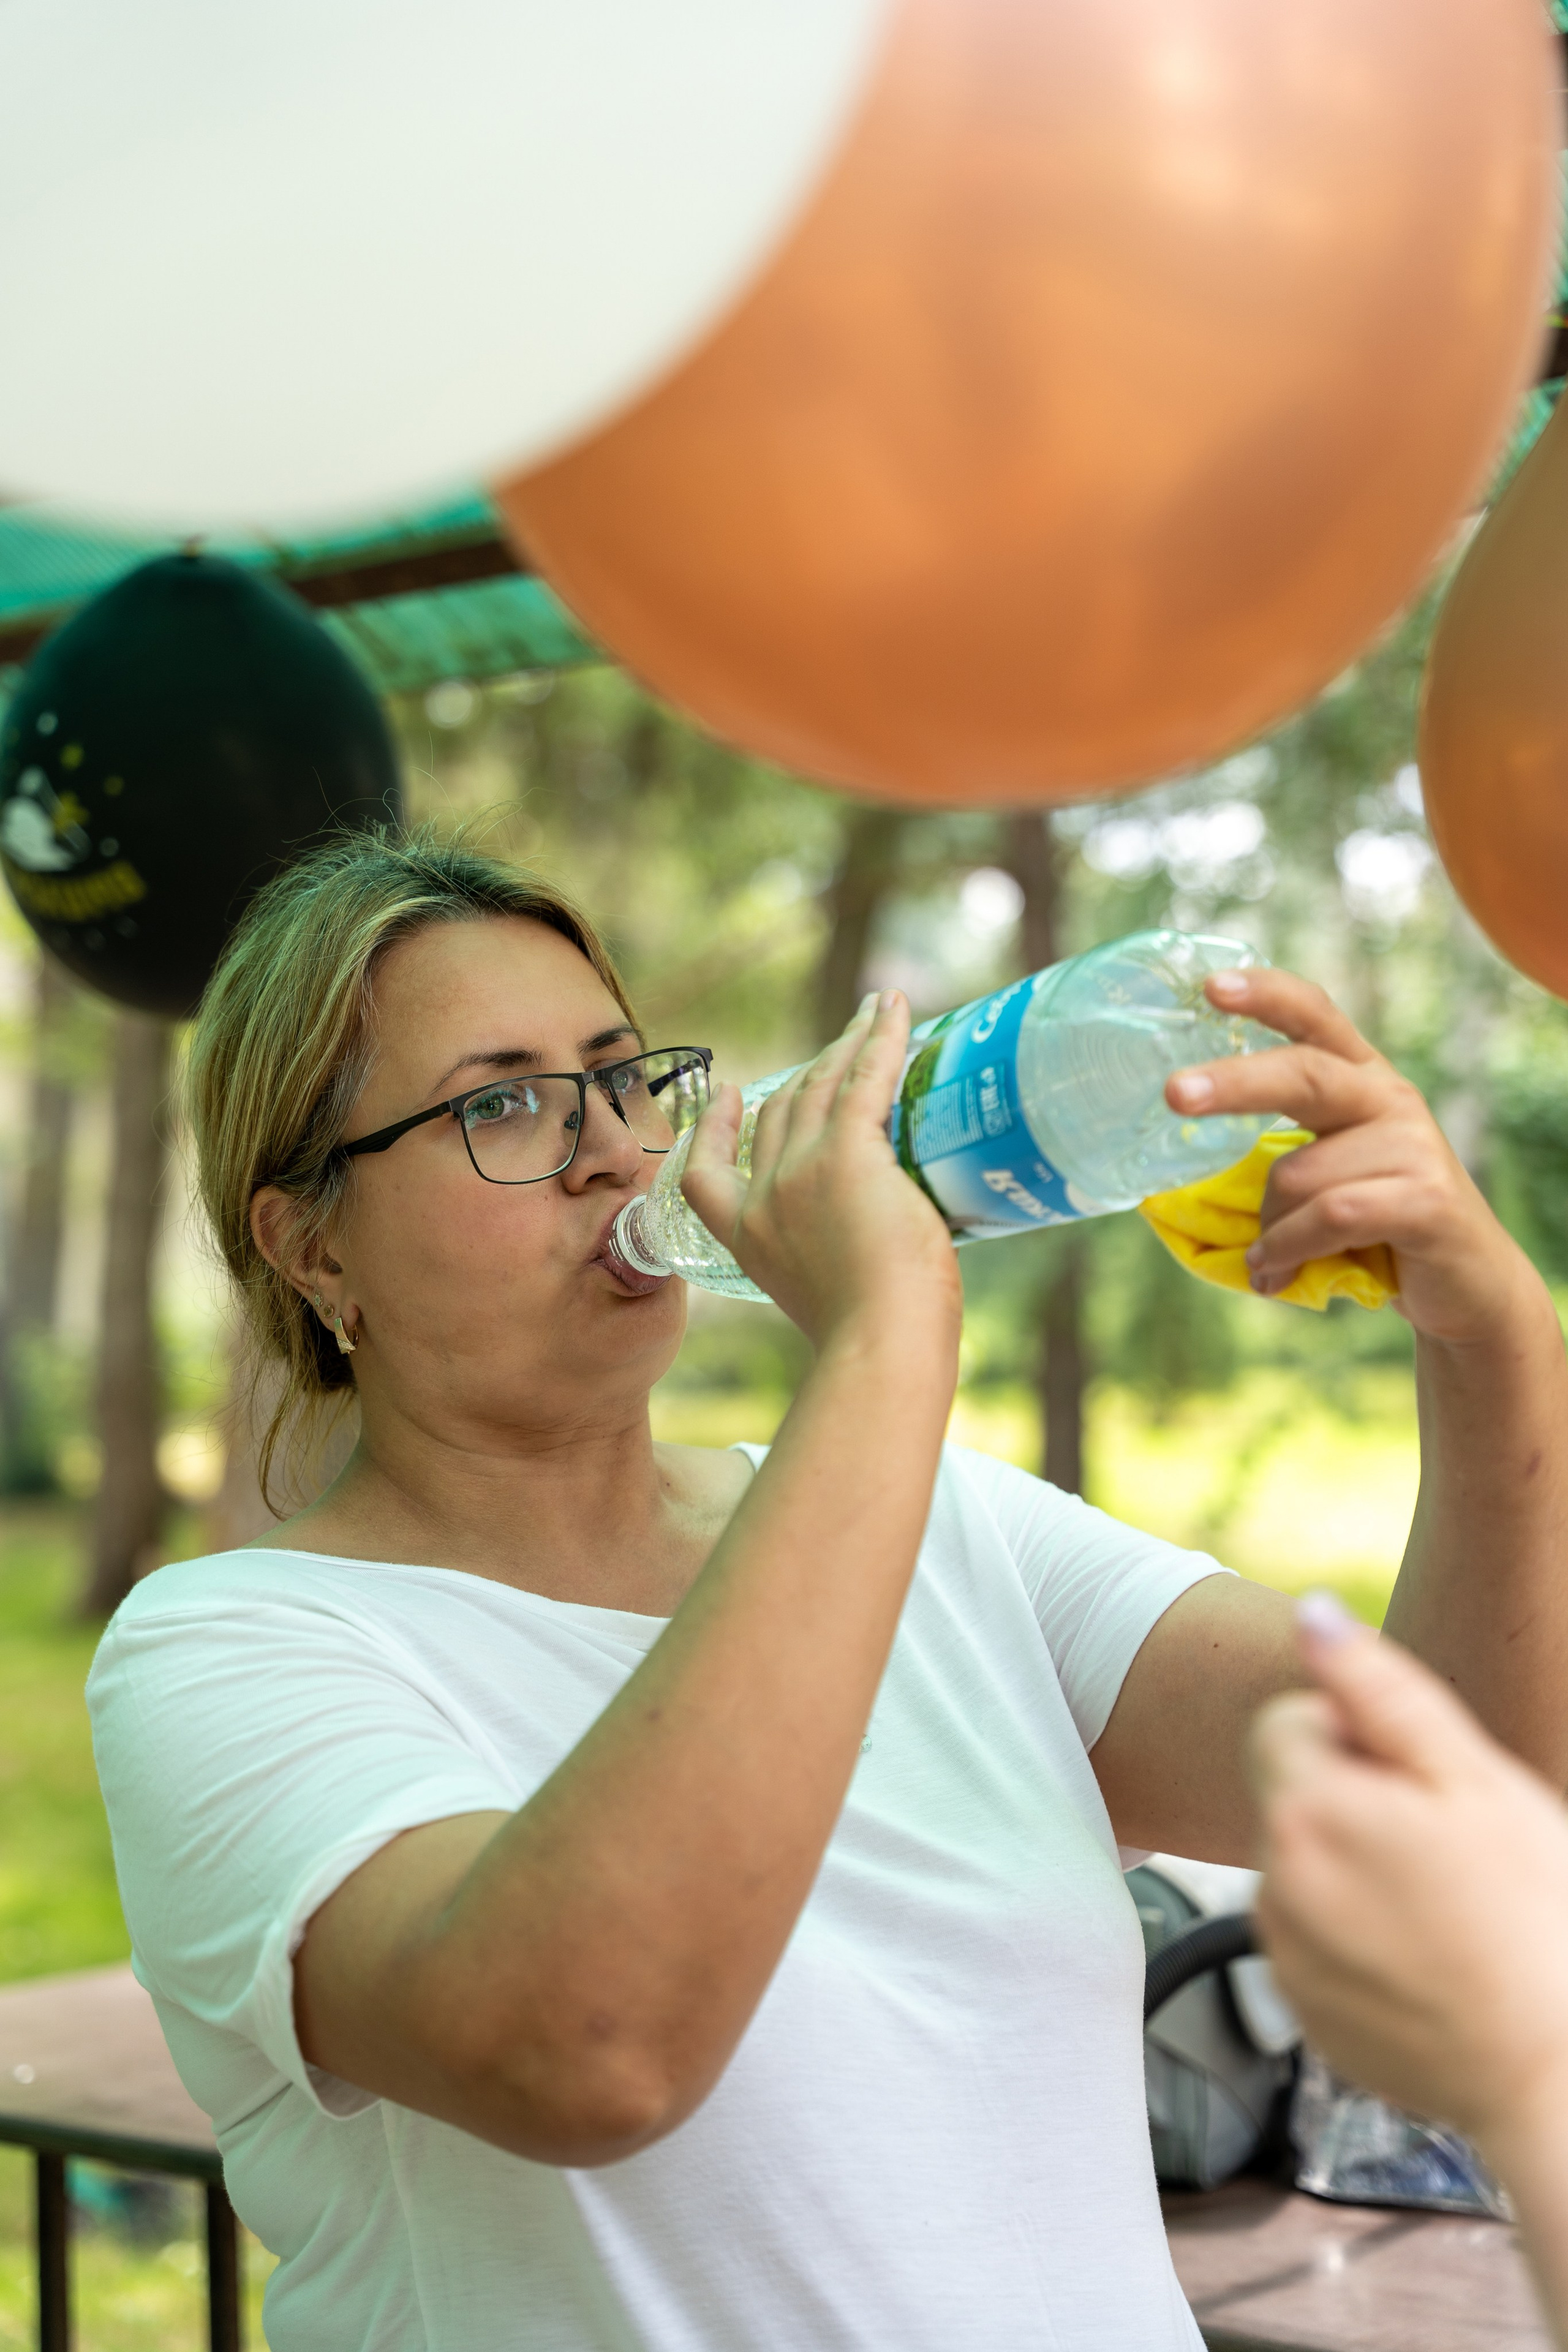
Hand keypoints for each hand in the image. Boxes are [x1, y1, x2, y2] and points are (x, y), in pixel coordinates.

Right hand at [679, 991, 960, 1351]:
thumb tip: (883, 1257)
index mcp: (747, 1240)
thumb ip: (834, 1265)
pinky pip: (863, 1078)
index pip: (708, 1175)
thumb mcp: (829, 1298)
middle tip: (844, 1044)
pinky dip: (878, 1037)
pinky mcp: (849, 1154)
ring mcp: (803, 1172)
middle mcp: (766, 1198)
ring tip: (874, 1012)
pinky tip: (891, 1008)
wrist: (881, 1346)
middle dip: (812, 1072)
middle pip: (781, 1114)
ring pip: (820, 1086)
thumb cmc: (875, 1342)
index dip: (714, 1129)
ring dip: (847, 1042)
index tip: (727, 1096)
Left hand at [1166, 967, 1536, 1345]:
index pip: (1314, 1016)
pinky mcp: (1429, 1199)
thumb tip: (1172, 1192)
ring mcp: (1414, 1145)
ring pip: (1301, 1174)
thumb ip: (1280, 1159)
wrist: (1469, 1285)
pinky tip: (1274, 1274)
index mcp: (1360, 1079)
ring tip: (1267, 1261)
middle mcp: (1389, 1098)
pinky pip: (1331, 1216)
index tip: (1211, 987)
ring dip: (1268, 1228)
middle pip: (1302, 1073)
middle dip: (1233, 1083)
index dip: (1265, 995)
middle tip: (1173, 1093)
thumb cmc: (1377, 1229)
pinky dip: (1288, 1248)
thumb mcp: (1329, 1175)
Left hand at [1251, 1601, 1567, 2166]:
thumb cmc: (1535, 1916)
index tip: (1419, 1780)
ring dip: (1353, 1866)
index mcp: (1304, 1810)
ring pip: (1303, 1865)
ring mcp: (1284, 1956)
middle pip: (1291, 1793)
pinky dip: (1355, 1936)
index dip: (1354, 1734)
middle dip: (1351, 1798)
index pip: (1286, 1718)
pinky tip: (1427, 1955)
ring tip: (1442, 1904)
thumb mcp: (1472, 1778)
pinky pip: (1313, 1939)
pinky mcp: (1304, 2011)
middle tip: (1442, 1843)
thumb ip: (1379, 1688)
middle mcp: (1270, 1883)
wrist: (1557, 2072)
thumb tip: (1312, 1614)